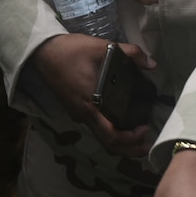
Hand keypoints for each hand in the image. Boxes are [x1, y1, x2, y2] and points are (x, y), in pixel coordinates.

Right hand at [30, 33, 156, 157]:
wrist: (43, 51)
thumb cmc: (70, 51)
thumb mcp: (103, 48)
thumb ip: (130, 53)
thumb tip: (152, 64)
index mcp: (91, 105)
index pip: (111, 135)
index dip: (130, 139)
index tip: (144, 129)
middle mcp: (84, 115)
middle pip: (108, 143)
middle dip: (129, 148)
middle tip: (147, 145)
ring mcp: (77, 113)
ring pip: (101, 136)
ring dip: (120, 140)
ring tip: (137, 134)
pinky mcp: (75, 108)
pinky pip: (95, 125)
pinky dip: (110, 129)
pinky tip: (120, 119)